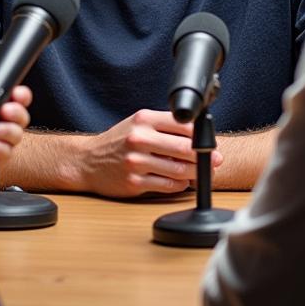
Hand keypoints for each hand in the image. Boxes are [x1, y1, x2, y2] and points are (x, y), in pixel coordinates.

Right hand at [74, 109, 222, 197]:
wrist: (88, 161)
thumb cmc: (118, 142)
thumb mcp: (138, 124)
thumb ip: (165, 127)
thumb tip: (199, 137)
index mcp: (144, 119)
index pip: (183, 125)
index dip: (201, 136)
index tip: (210, 142)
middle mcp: (140, 138)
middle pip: (185, 148)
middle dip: (205, 156)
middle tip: (216, 160)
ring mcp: (136, 161)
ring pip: (179, 170)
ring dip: (194, 173)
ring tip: (199, 173)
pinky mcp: (134, 182)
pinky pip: (168, 186)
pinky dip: (180, 185)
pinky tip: (180, 181)